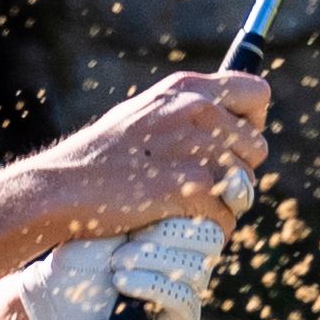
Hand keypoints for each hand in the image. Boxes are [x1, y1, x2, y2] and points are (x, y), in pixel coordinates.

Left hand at [11, 203, 232, 319]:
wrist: (56, 300)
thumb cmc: (81, 251)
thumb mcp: (114, 213)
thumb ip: (156, 192)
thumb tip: (205, 170)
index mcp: (182, 225)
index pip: (218, 209)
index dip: (229, 196)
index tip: (222, 186)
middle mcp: (191, 258)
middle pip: (211, 237)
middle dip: (171, 232)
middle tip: (132, 234)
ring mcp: (188, 291)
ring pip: (196, 269)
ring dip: (153, 260)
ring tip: (117, 262)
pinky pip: (184, 299)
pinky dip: (152, 285)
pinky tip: (121, 281)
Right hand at [25, 70, 271, 238]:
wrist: (62, 188)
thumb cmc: (99, 158)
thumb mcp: (143, 115)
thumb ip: (186, 115)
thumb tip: (230, 128)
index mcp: (186, 89)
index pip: (257, 93)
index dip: (250, 124)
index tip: (232, 144)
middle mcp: (195, 110)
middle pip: (257, 148)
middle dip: (238, 173)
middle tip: (202, 186)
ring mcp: (194, 146)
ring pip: (245, 187)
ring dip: (223, 205)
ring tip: (187, 207)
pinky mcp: (189, 185)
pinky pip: (225, 217)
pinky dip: (209, 230)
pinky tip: (182, 225)